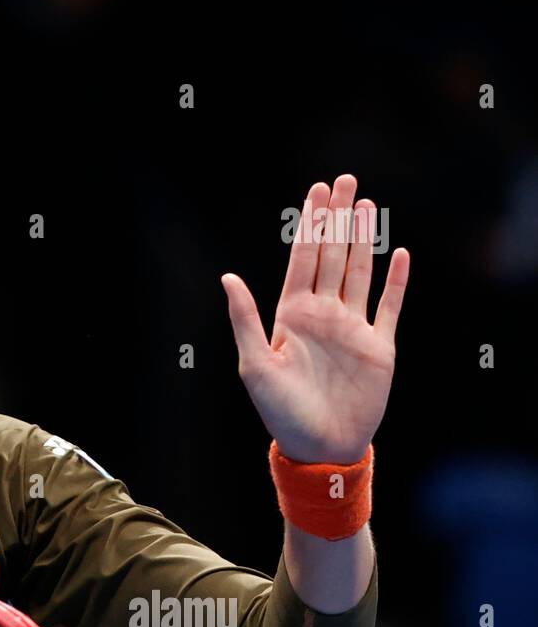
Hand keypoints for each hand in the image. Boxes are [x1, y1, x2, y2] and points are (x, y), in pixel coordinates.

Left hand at [221, 174, 409, 463]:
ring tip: (368, 204)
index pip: (302, 259)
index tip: (315, 192)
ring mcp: (352, 328)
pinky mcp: (379, 346)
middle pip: (332, 255)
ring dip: (364, 238)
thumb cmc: (280, 412)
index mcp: (291, 315)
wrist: (319, 447)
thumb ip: (245, 318)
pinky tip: (398, 253)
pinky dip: (395, 280)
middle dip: (338, 218)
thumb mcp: (254, 365)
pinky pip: (389, 306)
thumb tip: (227, 276)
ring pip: (359, 271)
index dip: (309, 225)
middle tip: (345, 180)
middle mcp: (322, 315)